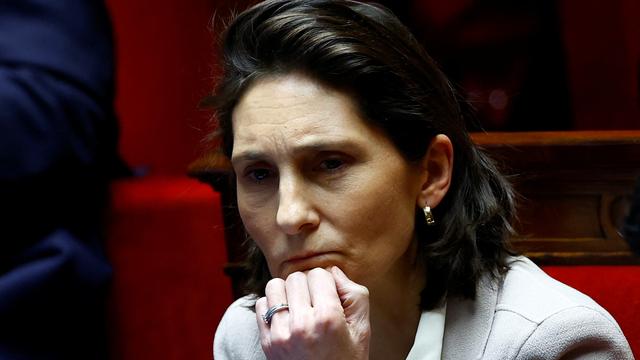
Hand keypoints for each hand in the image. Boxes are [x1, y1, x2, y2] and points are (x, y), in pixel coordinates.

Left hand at [255, 266, 369, 359]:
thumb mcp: (362, 330)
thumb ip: (355, 294)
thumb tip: (333, 271)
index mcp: (328, 319)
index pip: (319, 274)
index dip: (327, 282)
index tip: (330, 296)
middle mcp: (302, 324)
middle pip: (297, 277)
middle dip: (307, 285)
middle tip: (315, 302)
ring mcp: (280, 334)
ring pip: (275, 286)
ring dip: (286, 292)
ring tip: (298, 305)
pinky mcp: (267, 342)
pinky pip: (261, 305)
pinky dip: (272, 306)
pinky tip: (286, 317)